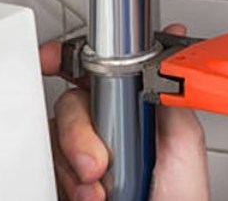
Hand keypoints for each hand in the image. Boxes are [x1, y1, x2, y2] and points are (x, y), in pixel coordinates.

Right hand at [39, 24, 207, 200]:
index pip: (94, 71)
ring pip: (52, 136)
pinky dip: (64, 183)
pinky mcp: (63, 178)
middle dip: (77, 132)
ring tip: (102, 188)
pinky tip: (89, 196)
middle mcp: (103, 126)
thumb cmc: (179, 196)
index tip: (51, 59)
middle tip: (99, 161)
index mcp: (132, 107)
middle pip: (68, 103)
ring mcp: (80, 153)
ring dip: (72, 164)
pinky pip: (43, 167)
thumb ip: (168, 93)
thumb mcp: (183, 138)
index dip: (67, 58)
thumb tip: (172, 42)